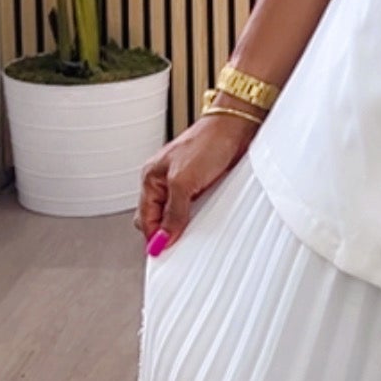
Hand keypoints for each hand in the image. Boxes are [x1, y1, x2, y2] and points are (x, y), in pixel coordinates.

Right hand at [134, 109, 256, 251]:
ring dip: (185, 226)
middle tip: (181, 246)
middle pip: (159, 219)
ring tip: (195, 234)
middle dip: (167, 233)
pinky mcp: (202, 186)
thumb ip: (173, 213)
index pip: (145, 218)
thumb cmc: (208, 142)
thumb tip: (162, 239)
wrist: (236, 127)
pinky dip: (199, 218)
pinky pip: (195, 209)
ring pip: (177, 216)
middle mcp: (164, 182)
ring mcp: (183, 184)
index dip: (154, 236)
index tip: (164, 253)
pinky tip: (207, 221)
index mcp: (151, 178)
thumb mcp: (184, 181)